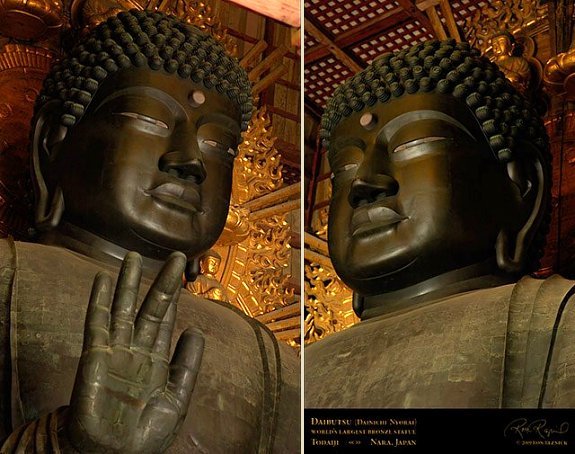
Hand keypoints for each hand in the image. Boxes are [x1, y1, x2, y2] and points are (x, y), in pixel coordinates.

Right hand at [66, 252, 203, 452]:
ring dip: (127, 282)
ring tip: (132, 256)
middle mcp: (136, 349)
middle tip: (173, 255)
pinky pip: (97, 323)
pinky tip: (102, 279)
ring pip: (122, 308)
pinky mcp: (95, 356)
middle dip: (159, 282)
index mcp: (156, 359)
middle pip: (148, 307)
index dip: (173, 297)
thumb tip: (197, 330)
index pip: (165, 320)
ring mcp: (115, 350)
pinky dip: (98, 301)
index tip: (182, 272)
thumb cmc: (145, 433)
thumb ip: (188, 364)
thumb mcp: (177, 397)